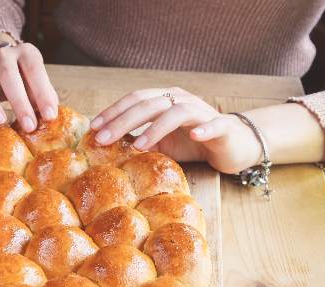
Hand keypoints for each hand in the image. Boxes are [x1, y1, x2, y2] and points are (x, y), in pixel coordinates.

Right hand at [0, 41, 58, 132]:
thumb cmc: (22, 80)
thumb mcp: (36, 85)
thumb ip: (44, 97)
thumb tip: (53, 120)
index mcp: (26, 54)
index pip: (35, 71)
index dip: (42, 93)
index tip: (49, 116)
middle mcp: (3, 54)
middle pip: (9, 74)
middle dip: (19, 101)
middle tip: (29, 126)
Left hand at [90, 87, 262, 173]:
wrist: (231, 145)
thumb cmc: (191, 143)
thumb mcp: (159, 144)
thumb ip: (138, 141)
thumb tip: (105, 148)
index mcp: (164, 100)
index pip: (134, 100)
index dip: (113, 111)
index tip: (93, 127)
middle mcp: (181, 100)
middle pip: (149, 104)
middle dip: (123, 121)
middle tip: (103, 138)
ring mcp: (202, 111)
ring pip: (176, 112)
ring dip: (155, 128)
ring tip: (138, 146)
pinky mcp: (223, 126)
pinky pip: (214, 124)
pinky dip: (203, 128)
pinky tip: (192, 135)